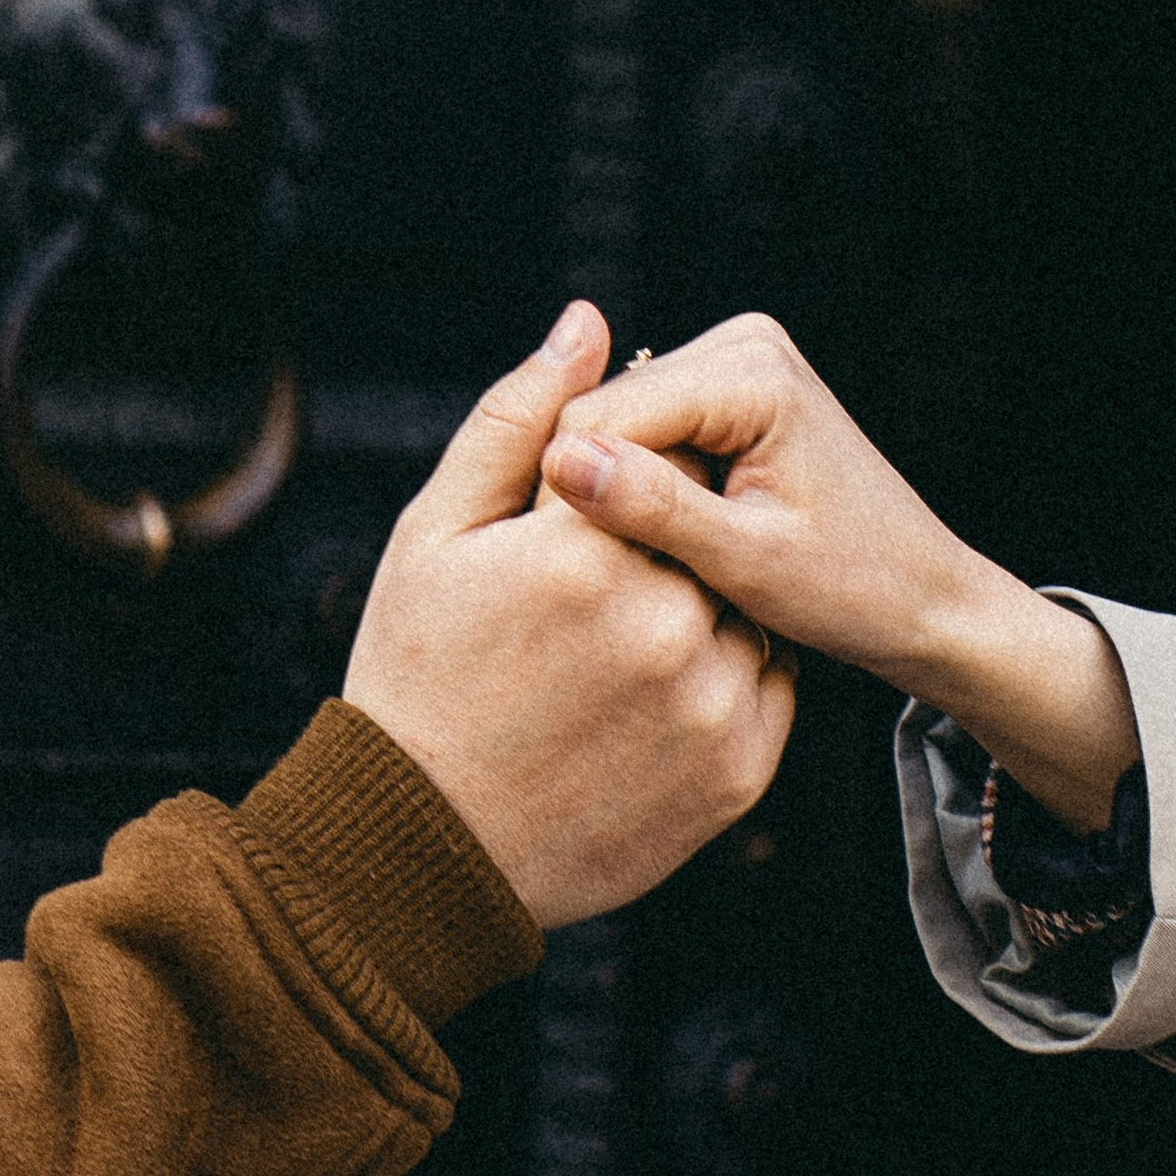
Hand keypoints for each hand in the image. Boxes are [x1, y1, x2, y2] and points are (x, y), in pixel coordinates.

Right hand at [344, 301, 794, 926]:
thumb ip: (518, 419)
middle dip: (657, 541)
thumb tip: (588, 322)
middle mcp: (662, 623)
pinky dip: (720, 677)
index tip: (574, 523)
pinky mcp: (741, 769)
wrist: (423, 853)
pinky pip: (762, 685)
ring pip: (738, 606)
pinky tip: (644, 702)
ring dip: (697, 607)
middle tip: (591, 598)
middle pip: (700, 529)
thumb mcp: (438, 534)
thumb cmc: (413, 675)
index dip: (610, 481)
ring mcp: (710, 702)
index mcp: (583, 550)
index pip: (647, 455)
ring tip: (613, 655)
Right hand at [542, 313, 1136, 833]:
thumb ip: (652, 507)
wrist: (923, 598)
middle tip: (621, 579)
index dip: (569, 498)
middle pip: (604, 414)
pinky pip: (647, 438)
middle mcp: (743, 346)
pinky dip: (643, 492)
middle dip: (596, 494)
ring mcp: (737, 365)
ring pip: (616, 429)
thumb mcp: (747, 562)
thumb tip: (558, 460)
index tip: (571, 574)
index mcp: (751, 372)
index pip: (601, 417)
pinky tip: (668, 544)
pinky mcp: (730, 396)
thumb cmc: (854, 588)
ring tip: (654, 564)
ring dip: (617, 496)